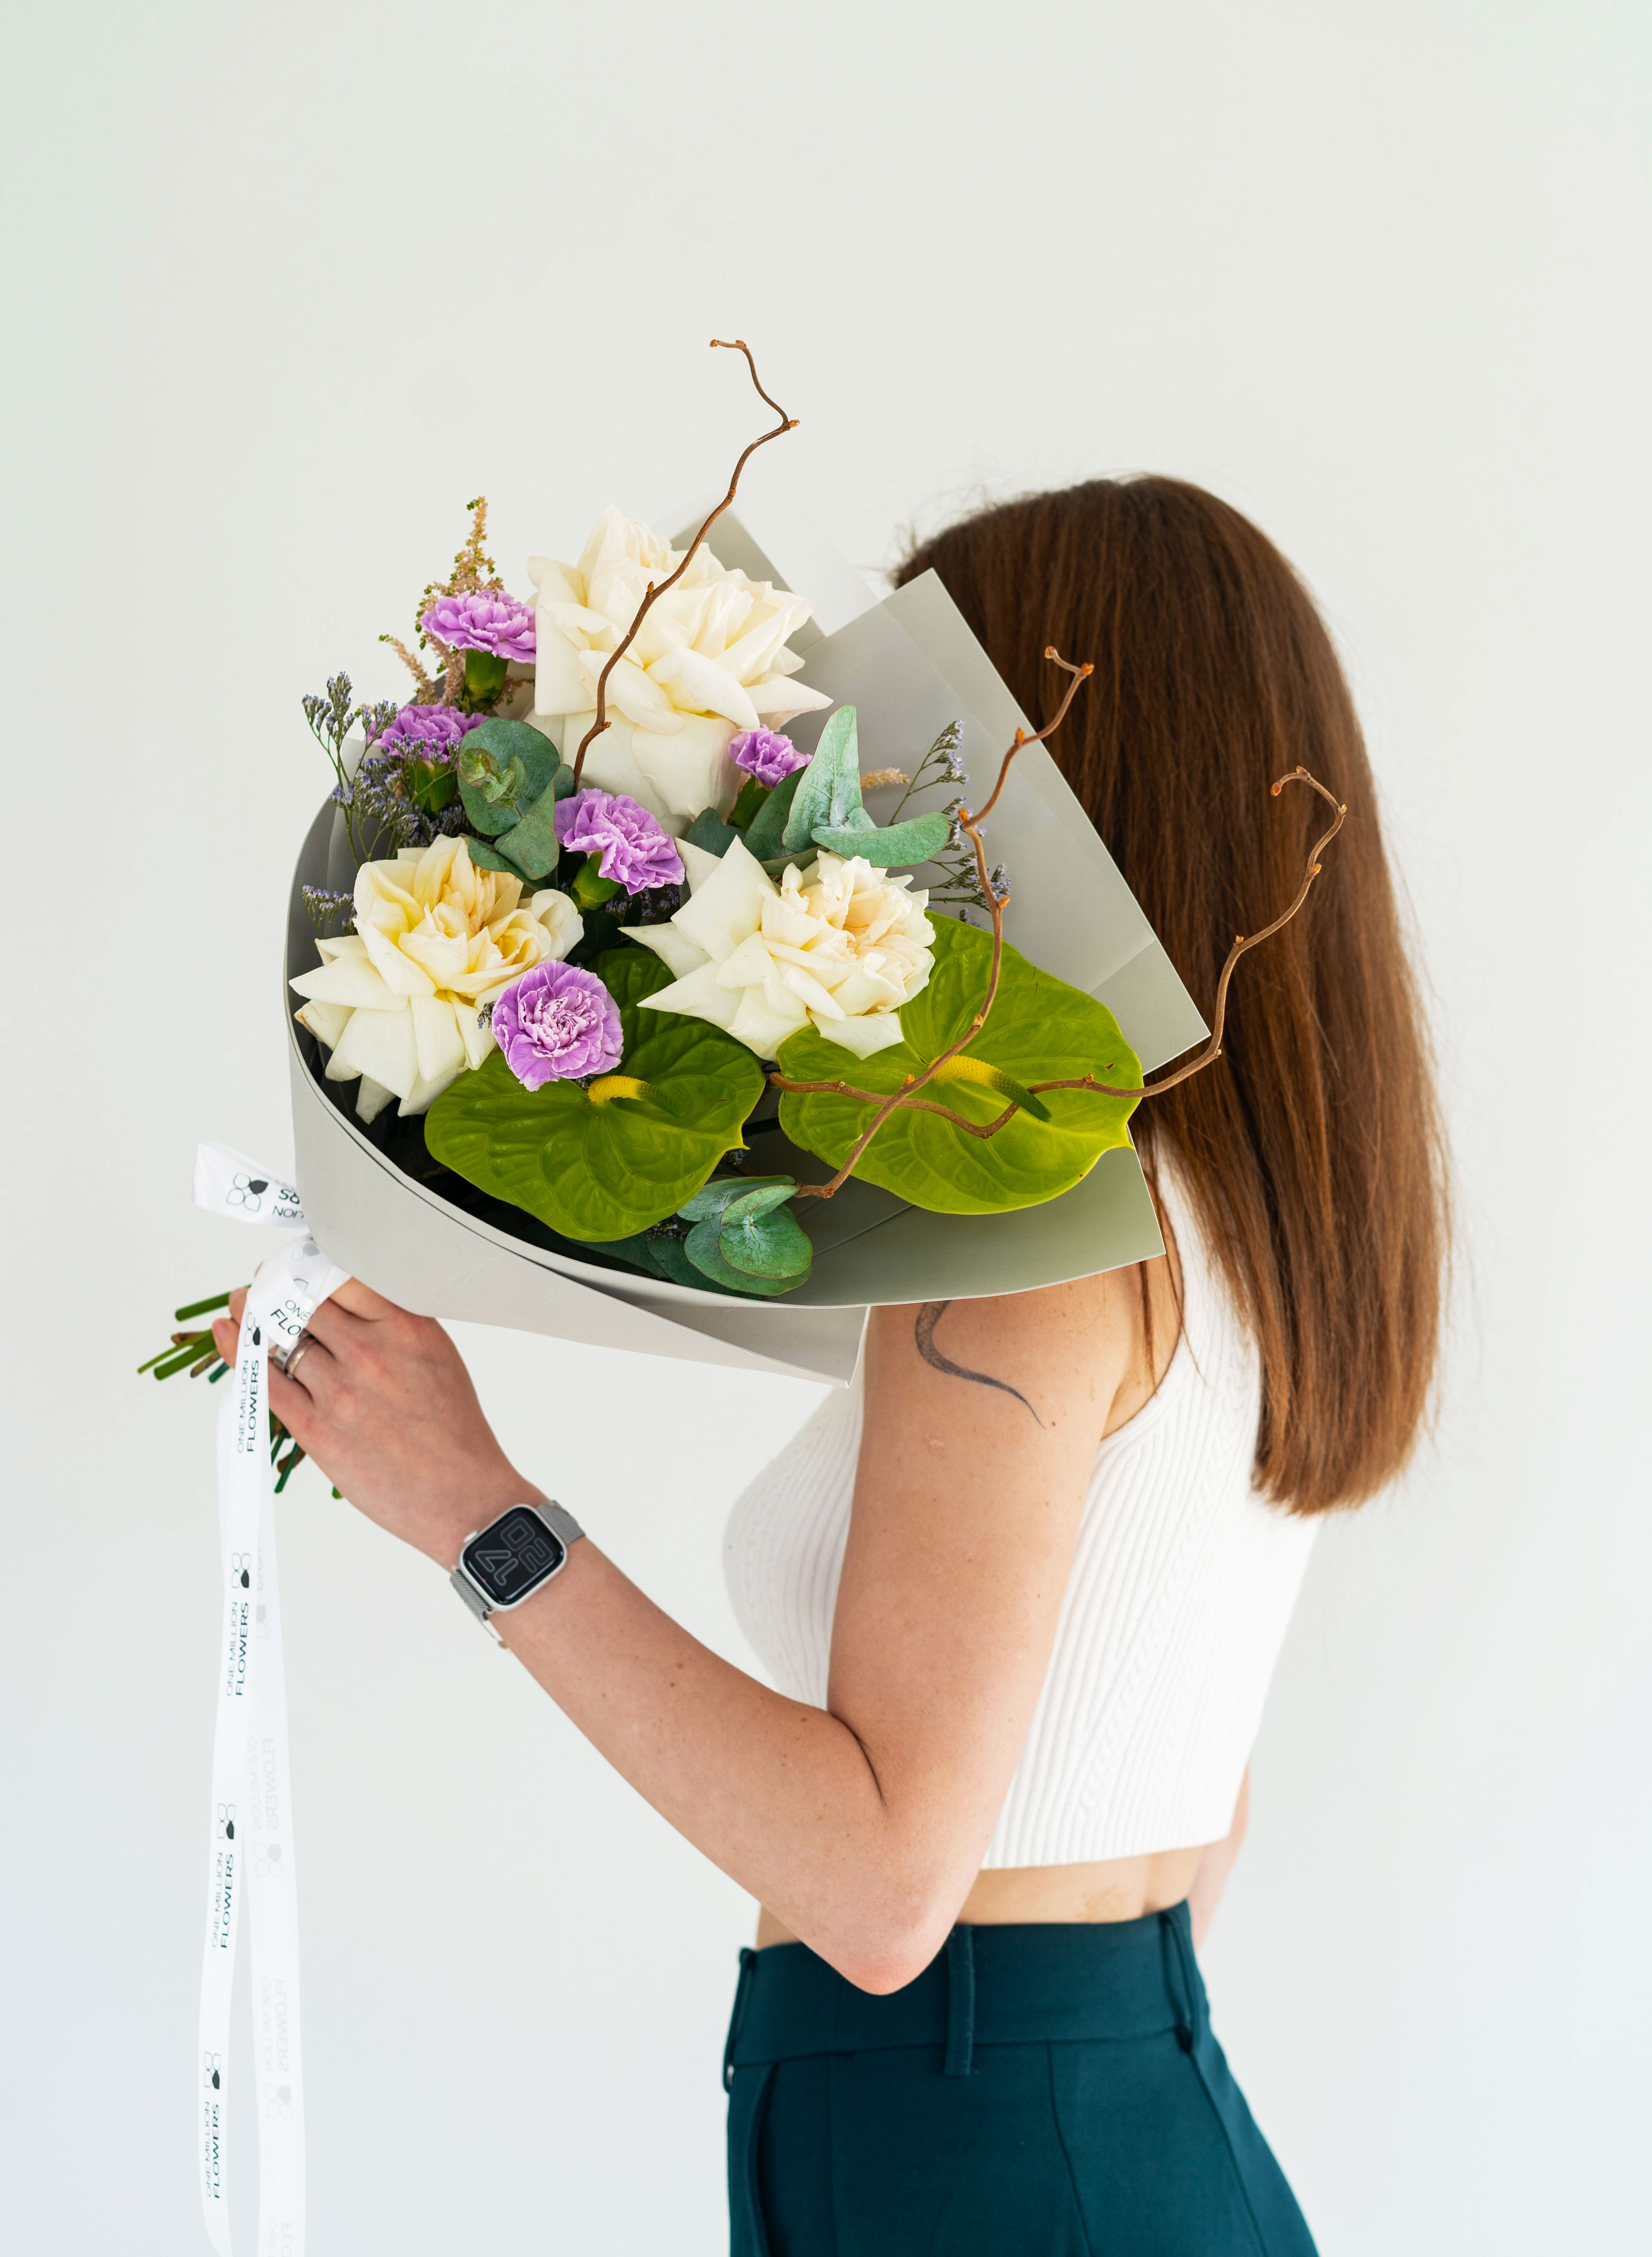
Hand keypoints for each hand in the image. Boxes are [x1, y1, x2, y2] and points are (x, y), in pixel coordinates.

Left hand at [212, 1279, 541, 1567]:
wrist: (464, 1497)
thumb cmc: (456, 1434)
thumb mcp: (438, 1358)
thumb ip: (395, 1327)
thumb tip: (346, 1306)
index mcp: (407, 1327)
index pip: (342, 1275)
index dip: (309, 1266)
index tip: (295, 1267)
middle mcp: (371, 1351)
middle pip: (303, 1302)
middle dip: (275, 1289)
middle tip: (260, 1285)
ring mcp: (341, 1391)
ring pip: (280, 1339)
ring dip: (254, 1319)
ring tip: (242, 1308)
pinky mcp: (318, 1429)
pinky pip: (265, 1381)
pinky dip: (241, 1353)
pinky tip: (229, 1335)